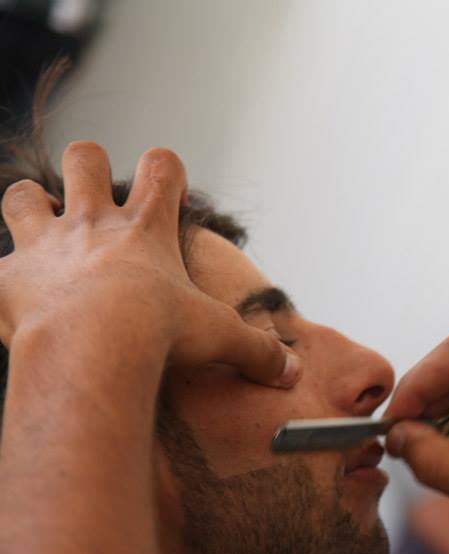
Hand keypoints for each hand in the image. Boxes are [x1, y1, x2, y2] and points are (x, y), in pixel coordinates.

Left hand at [0, 141, 298, 386]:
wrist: (92, 347)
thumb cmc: (158, 332)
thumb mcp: (220, 338)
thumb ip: (257, 350)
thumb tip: (290, 371)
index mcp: (146, 228)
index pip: (161, 165)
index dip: (166, 171)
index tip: (171, 197)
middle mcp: (92, 225)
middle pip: (83, 157)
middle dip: (88, 169)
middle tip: (97, 206)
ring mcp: (45, 246)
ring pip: (23, 194)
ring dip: (31, 208)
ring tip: (45, 237)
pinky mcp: (6, 280)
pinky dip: (4, 284)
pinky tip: (17, 304)